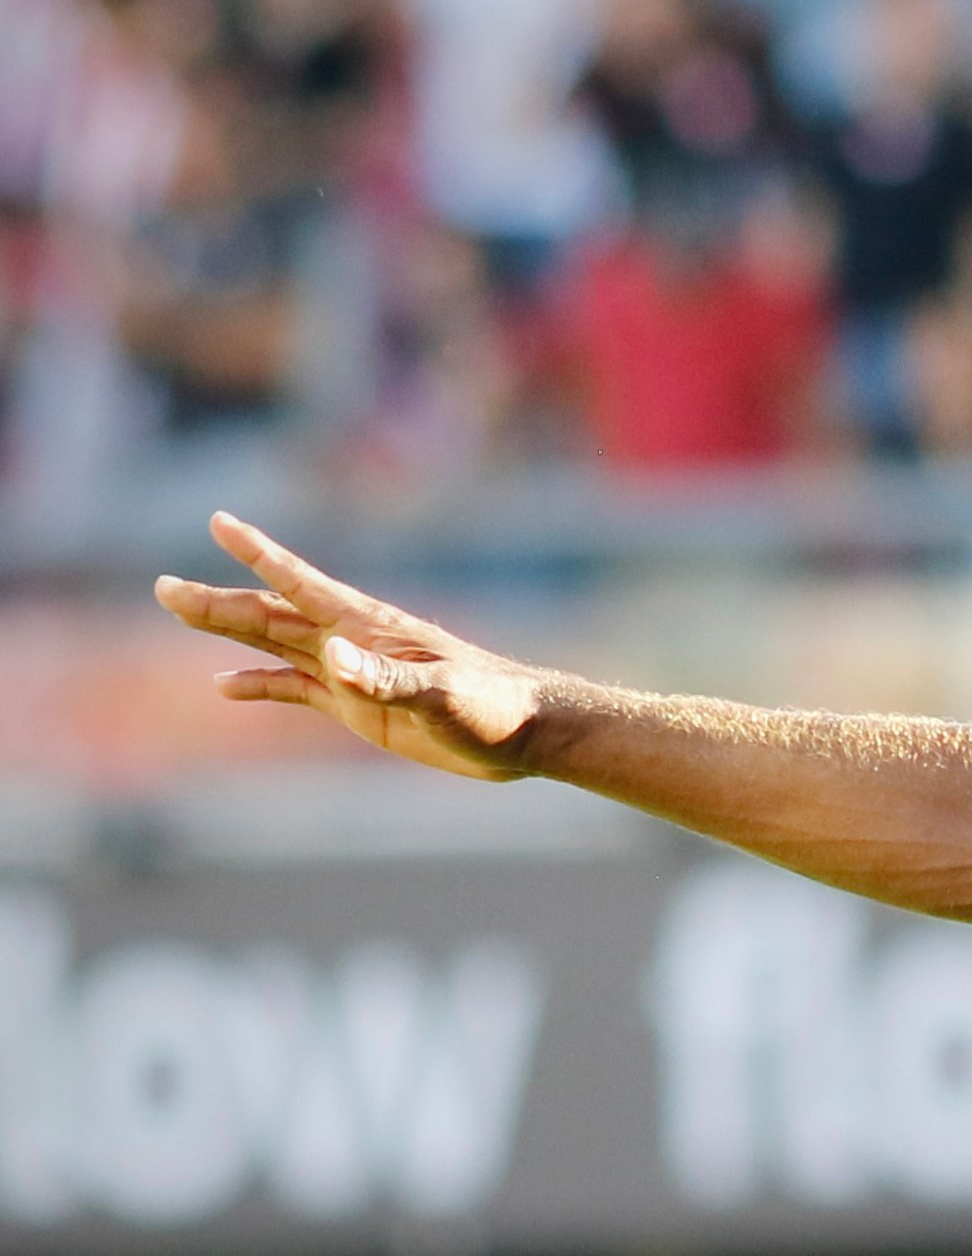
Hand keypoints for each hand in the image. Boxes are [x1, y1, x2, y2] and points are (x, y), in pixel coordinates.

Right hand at [154, 513, 549, 781]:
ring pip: (275, 644)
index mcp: (368, 627)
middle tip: (162, 587)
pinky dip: (260, 684)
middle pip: (271, 614)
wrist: (525, 734)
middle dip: (218, 601)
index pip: (301, 583)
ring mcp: (352, 672)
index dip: (260, 554)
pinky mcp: (359, 705)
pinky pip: (296, 689)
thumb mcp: (441, 694)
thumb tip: (333, 659)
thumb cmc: (492, 707)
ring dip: (228, 631)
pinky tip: (225, 684)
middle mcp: (351, 642)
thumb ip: (388, 678)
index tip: (220, 522)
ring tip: (180, 611)